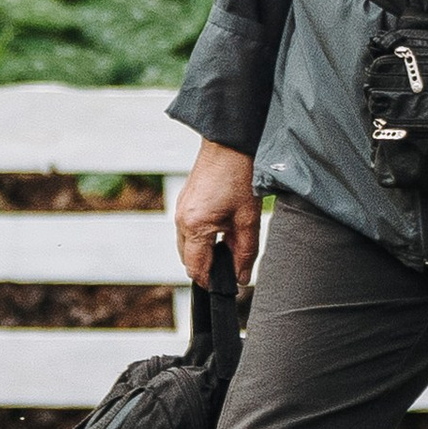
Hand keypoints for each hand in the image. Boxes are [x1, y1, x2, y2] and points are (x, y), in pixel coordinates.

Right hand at [175, 140, 260, 290]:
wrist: (229, 143)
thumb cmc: (240, 176)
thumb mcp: (248, 219)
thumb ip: (245, 253)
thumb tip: (241, 279)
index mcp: (194, 226)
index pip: (196, 269)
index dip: (212, 282)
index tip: (229, 285)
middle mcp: (180, 220)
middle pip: (187, 260)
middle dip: (208, 267)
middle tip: (233, 265)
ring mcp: (180, 209)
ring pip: (186, 245)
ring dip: (204, 252)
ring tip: (230, 245)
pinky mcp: (184, 201)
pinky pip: (187, 230)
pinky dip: (201, 237)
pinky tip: (222, 229)